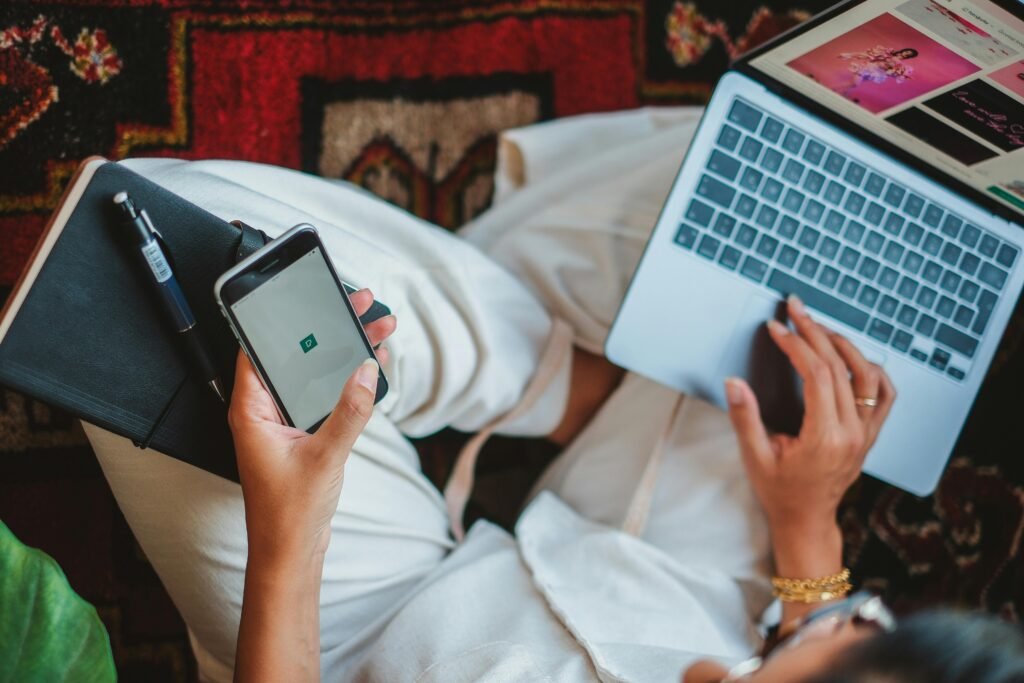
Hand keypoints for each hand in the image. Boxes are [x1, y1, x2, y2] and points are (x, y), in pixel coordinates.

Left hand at [228, 289, 396, 564]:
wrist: (291, 553)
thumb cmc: (288, 514)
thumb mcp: (324, 457)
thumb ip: (349, 413)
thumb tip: (366, 372)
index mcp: (251, 410)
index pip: (262, 347)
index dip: (290, 318)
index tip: (316, 297)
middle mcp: (264, 410)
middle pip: (296, 354)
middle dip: (331, 329)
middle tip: (362, 307)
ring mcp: (284, 421)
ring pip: (314, 373)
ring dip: (345, 352)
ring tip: (377, 330)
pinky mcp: (303, 433)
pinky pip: (324, 394)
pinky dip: (348, 379)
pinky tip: (373, 365)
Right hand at [724, 295, 895, 542]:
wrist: (807, 520)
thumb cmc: (780, 492)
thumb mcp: (755, 457)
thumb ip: (745, 418)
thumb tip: (734, 383)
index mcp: (825, 438)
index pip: (817, 376)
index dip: (796, 345)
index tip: (777, 328)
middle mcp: (852, 433)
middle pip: (840, 368)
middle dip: (815, 332)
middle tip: (796, 310)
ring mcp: (866, 433)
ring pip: (867, 375)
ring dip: (844, 345)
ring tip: (820, 327)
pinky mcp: (871, 434)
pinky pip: (884, 395)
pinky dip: (872, 370)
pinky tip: (853, 357)